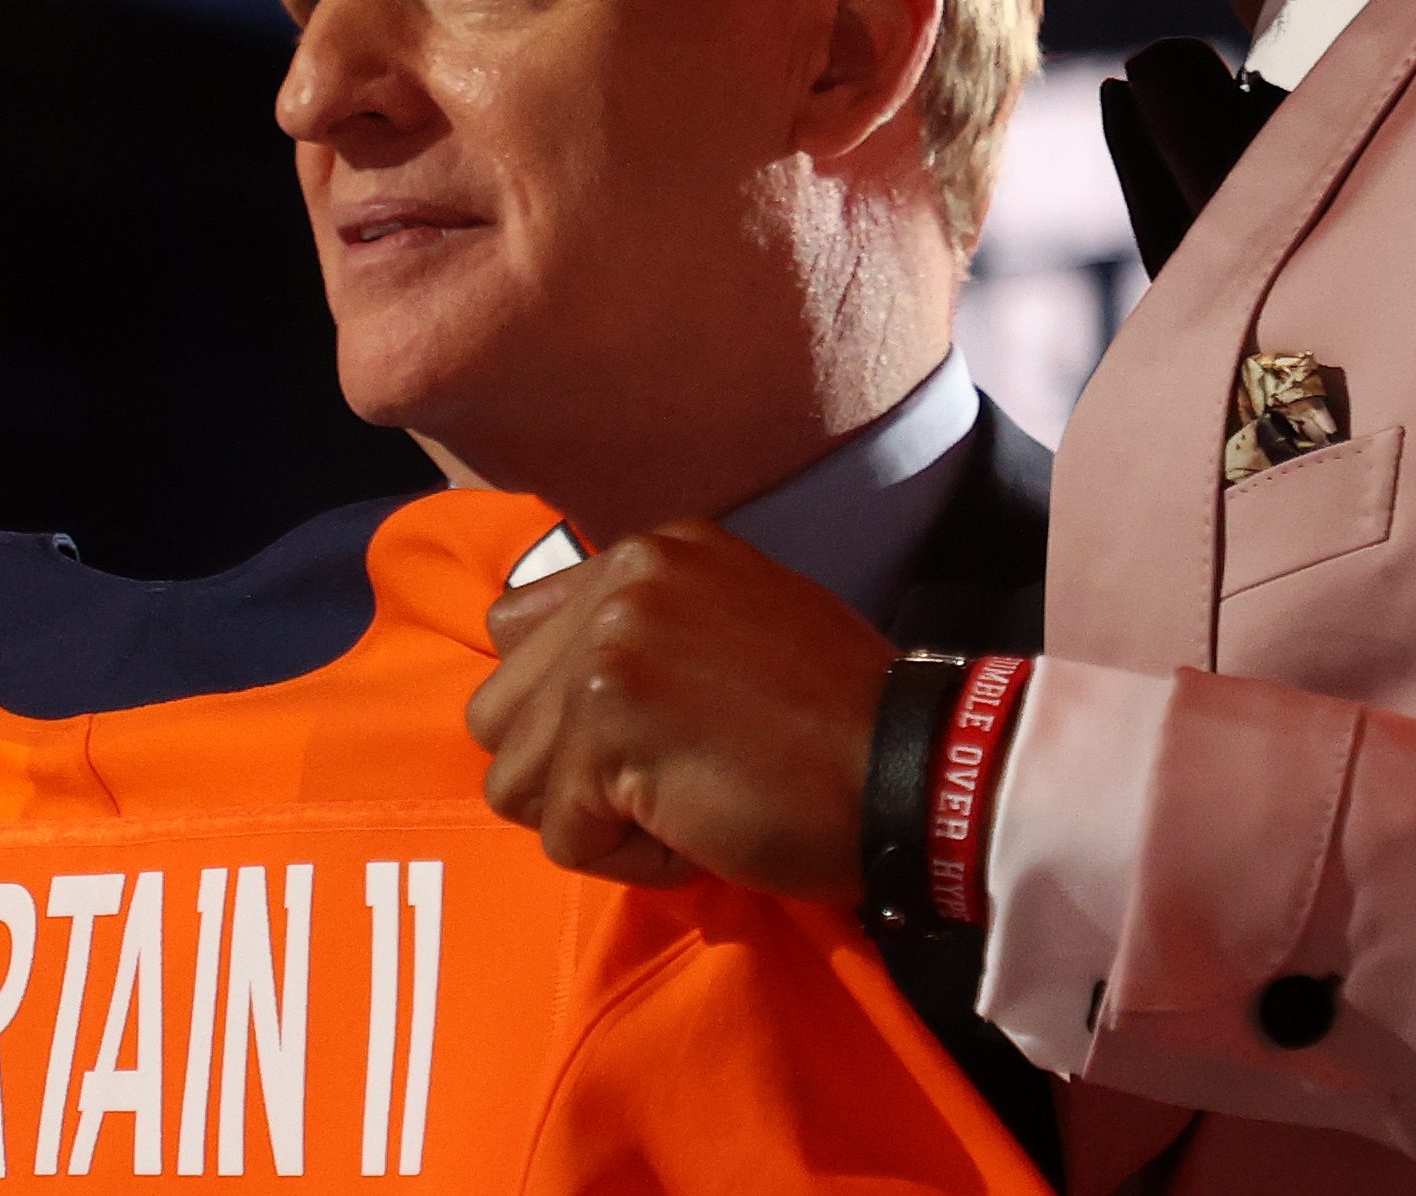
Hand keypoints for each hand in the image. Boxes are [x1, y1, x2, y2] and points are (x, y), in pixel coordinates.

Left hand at [465, 521, 890, 901]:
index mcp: (648, 552)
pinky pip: (563, 839)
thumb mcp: (732, 627)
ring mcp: (609, 648)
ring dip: (596, 820)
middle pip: (498, 714)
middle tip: (673, 777)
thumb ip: (641, 634)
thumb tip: (550, 690)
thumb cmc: (839, 722)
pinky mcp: (609, 726)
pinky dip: (631, 862)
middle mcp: (621, 580)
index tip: (656, 734)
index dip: (567, 714)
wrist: (916, 770)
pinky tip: (704, 830)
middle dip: (567, 773)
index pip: (516, 637)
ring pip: (514, 781)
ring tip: (690, 801)